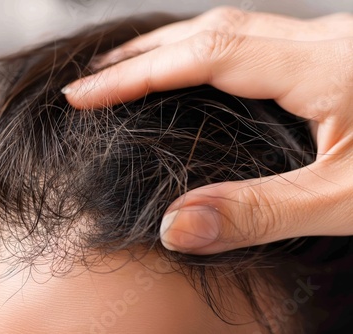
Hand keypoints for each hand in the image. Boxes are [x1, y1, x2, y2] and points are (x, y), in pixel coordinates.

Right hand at [63, 7, 352, 253]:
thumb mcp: (348, 201)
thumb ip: (258, 214)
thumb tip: (175, 230)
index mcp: (317, 67)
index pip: (200, 57)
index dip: (134, 73)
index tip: (84, 91)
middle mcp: (316, 42)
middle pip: (207, 30)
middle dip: (142, 52)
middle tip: (94, 76)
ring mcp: (327, 44)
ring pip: (230, 29)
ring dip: (172, 46)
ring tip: (130, 69)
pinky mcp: (334, 56)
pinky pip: (254, 41)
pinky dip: (208, 52)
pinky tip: (199, 72)